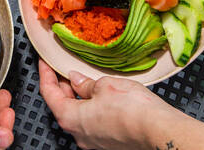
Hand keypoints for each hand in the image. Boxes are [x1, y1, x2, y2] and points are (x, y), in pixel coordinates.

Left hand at [38, 61, 203, 149]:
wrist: (159, 130)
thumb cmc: (133, 110)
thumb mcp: (105, 85)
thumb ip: (85, 83)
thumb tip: (76, 80)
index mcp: (71, 118)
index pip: (49, 93)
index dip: (46, 74)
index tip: (44, 62)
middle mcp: (79, 134)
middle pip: (62, 106)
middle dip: (61, 86)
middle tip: (62, 67)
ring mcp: (93, 141)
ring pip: (78, 114)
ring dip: (77, 96)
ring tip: (83, 78)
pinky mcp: (108, 142)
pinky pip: (92, 122)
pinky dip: (90, 107)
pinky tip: (100, 95)